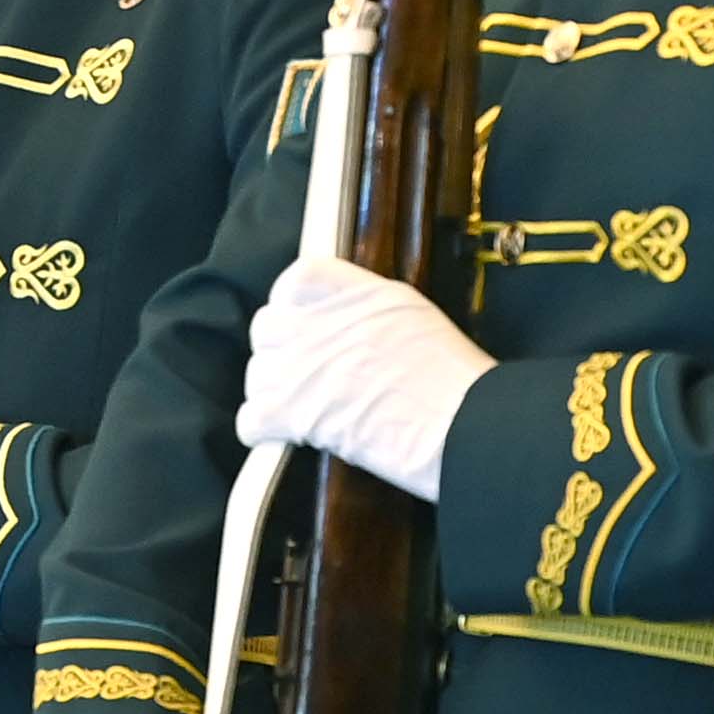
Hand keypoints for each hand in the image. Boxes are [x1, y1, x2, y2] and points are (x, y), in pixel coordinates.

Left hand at [233, 257, 488, 504]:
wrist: (463, 424)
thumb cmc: (459, 385)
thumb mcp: (420, 322)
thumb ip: (378, 316)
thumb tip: (358, 332)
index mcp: (362, 295)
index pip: (300, 276)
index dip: (291, 300)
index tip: (300, 320)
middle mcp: (325, 323)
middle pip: (266, 325)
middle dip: (277, 350)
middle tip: (299, 374)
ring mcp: (305, 366)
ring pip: (256, 373)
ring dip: (270, 393)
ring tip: (295, 411)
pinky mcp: (295, 412)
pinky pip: (249, 418)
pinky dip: (259, 430)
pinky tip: (278, 437)